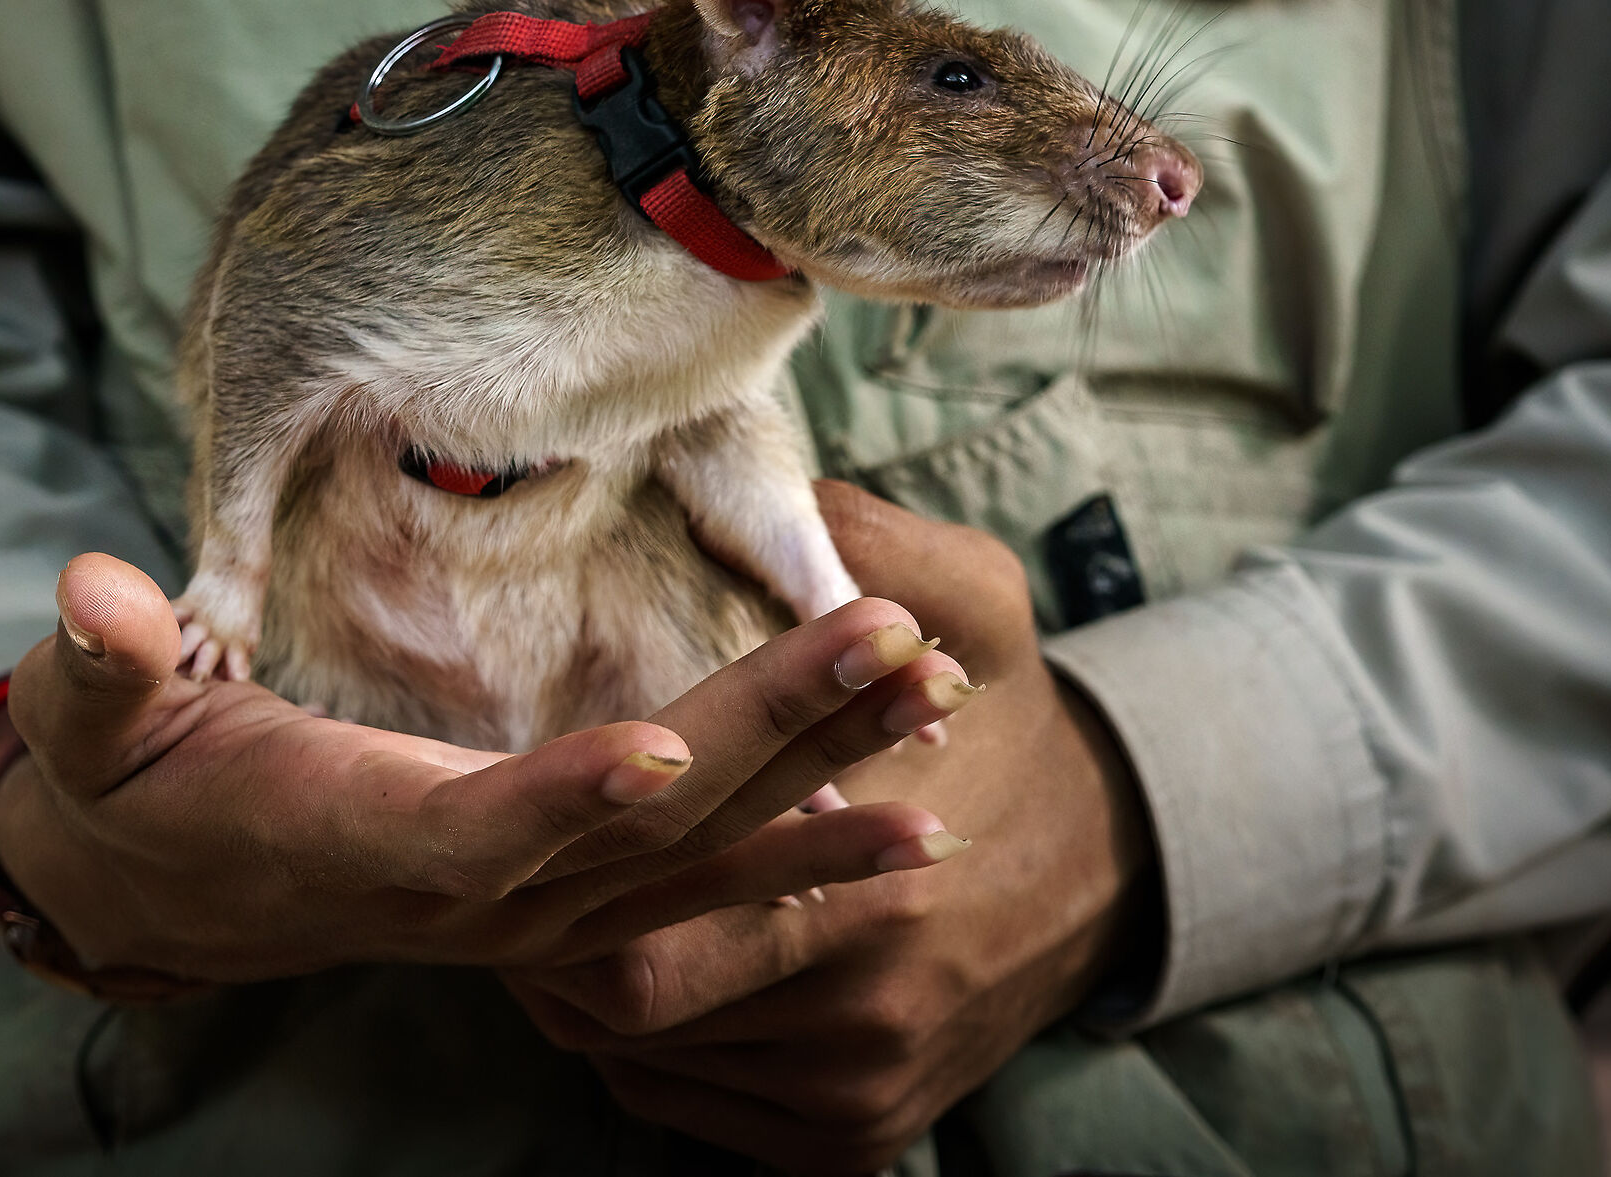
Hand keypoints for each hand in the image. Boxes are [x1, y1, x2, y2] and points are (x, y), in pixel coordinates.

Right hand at [0, 551, 982, 987]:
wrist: (165, 891)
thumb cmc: (132, 784)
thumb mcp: (88, 723)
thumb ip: (100, 664)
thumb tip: (89, 594)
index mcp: (362, 840)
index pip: (478, 831)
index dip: (565, 802)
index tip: (665, 753)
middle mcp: (468, 899)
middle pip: (640, 833)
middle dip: (771, 739)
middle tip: (895, 655)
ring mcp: (527, 915)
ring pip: (699, 862)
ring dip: (826, 792)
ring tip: (943, 728)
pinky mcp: (562, 906)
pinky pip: (703, 894)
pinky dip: (807, 860)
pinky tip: (912, 827)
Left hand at [502, 482, 1153, 1175]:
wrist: (1113, 867)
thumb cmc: (1012, 719)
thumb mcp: (975, 604)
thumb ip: (876, 550)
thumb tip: (786, 497)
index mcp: (873, 901)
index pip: (645, 947)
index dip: (568, 887)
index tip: (522, 814)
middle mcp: (862, 1019)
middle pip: (636, 1015)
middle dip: (555, 953)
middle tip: (497, 873)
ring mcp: (860, 1090)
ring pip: (660, 1067)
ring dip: (594, 1000)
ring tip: (531, 913)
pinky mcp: (859, 1136)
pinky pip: (705, 1113)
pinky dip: (655, 1055)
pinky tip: (615, 980)